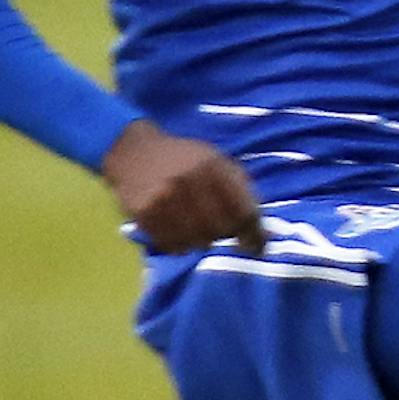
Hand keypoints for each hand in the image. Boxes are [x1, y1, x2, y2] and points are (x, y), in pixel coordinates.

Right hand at [101, 121, 266, 253]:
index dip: (254, 235)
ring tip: (198, 228)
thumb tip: (263, 233)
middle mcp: (189, 181)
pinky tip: (179, 231)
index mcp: (213, 166)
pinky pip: (172, 245)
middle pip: (221, 229)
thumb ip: (242, 192)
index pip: (243, 212)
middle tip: (222, 232)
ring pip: (197, 241)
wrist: (134, 151)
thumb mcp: (218, 162)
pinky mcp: (144, 214)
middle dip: (226, 235)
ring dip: (203, 240)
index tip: (258, 248)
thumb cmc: (185, 160)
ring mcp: (164, 199)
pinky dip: (181, 245)